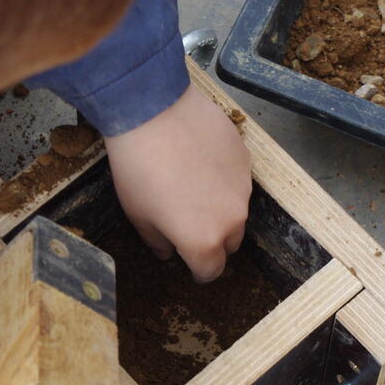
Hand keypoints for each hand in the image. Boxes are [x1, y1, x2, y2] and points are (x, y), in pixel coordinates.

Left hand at [104, 85, 251, 281]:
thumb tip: (167, 251)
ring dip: (219, 207)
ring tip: (190, 185)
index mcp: (203, 241)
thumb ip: (158, 241)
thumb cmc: (139, 168)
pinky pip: (238, 180)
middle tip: (187, 221)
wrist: (153, 112)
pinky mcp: (245, 160)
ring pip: (236, 210)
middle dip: (212, 239)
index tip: (188, 261)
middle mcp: (231, 220)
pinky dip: (223, 179)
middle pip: (229, 243)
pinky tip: (199, 161)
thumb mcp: (138, 214)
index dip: (198, 270)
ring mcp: (243, 188)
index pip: (210, 272)